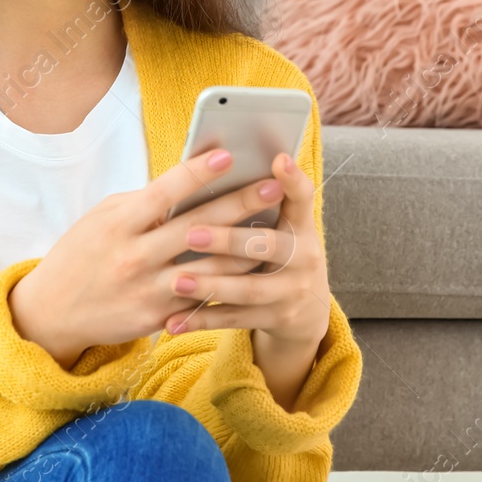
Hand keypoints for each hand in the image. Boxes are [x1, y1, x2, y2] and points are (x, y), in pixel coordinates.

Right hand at [7, 147, 286, 367]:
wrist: (53, 311)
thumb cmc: (82, 253)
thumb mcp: (102, 219)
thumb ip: (142, 204)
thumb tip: (187, 184)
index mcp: (119, 224)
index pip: (163, 193)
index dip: (196, 173)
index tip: (228, 155)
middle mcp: (134, 256)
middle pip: (197, 228)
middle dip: (239, 205)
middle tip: (274, 186)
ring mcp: (148, 290)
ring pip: (210, 269)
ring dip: (247, 250)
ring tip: (277, 230)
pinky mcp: (158, 318)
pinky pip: (203, 300)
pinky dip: (230, 285)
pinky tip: (255, 271)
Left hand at [163, 150, 331, 404]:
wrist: (307, 310)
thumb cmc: (278, 252)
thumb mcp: (281, 227)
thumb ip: (256, 204)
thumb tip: (212, 163)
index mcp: (301, 226)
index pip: (301, 197)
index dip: (292, 180)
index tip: (277, 160)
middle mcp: (303, 257)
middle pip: (267, 246)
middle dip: (228, 240)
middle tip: (191, 233)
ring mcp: (291, 292)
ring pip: (248, 289)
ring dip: (210, 285)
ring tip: (177, 281)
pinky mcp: (276, 320)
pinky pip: (234, 320)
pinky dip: (202, 320)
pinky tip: (173, 321)